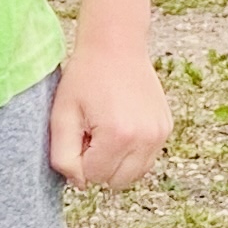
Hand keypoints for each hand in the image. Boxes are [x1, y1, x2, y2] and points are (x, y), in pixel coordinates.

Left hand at [48, 39, 172, 189]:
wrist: (116, 44)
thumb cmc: (85, 77)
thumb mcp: (61, 115)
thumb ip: (63, 156)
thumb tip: (79, 183)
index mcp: (118, 136)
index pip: (91, 177)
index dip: (78, 158)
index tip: (79, 132)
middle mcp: (145, 138)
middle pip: (115, 181)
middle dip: (98, 164)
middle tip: (91, 132)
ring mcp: (160, 134)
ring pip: (133, 175)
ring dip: (116, 162)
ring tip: (105, 131)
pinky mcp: (166, 128)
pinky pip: (146, 159)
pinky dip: (131, 152)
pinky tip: (120, 126)